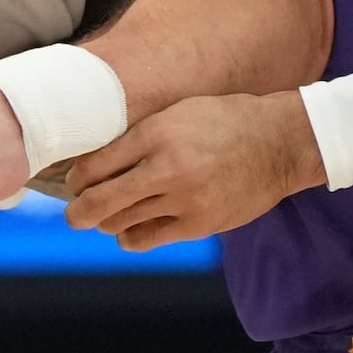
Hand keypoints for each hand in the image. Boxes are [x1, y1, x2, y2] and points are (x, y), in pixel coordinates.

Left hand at [63, 92, 326, 251]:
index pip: (94, 165)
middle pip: (99, 200)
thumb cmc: (224, 121)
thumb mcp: (178, 113)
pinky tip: (131, 229)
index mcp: (156, 133)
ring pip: (120, 223)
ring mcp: (183, 199)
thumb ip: (140, 135)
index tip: (75, 183)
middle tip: (74, 214)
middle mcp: (166, 167)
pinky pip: (147, 239)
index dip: (76, 179)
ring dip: (107, 222)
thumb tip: (97, 157)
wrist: (278, 142)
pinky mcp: (199, 224)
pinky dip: (131, 237)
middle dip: (78, 211)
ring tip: (107, 217)